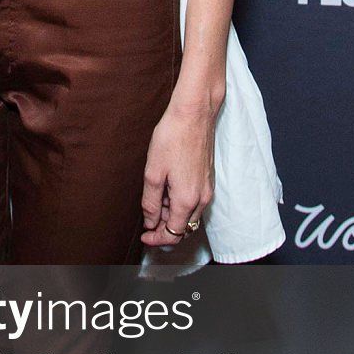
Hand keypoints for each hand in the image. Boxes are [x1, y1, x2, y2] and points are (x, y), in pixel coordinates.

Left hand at [139, 85, 218, 246]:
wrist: (194, 114)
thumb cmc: (172, 138)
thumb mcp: (153, 173)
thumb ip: (151, 202)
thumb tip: (151, 222)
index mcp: (187, 200)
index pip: (174, 234)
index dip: (157, 239)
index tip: (144, 237)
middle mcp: (202, 198)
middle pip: (184, 228)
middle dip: (165, 228)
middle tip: (147, 219)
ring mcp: (208, 188)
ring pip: (190, 215)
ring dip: (173, 215)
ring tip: (155, 200)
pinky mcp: (209, 178)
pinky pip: (195, 201)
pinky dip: (181, 203)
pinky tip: (167, 189)